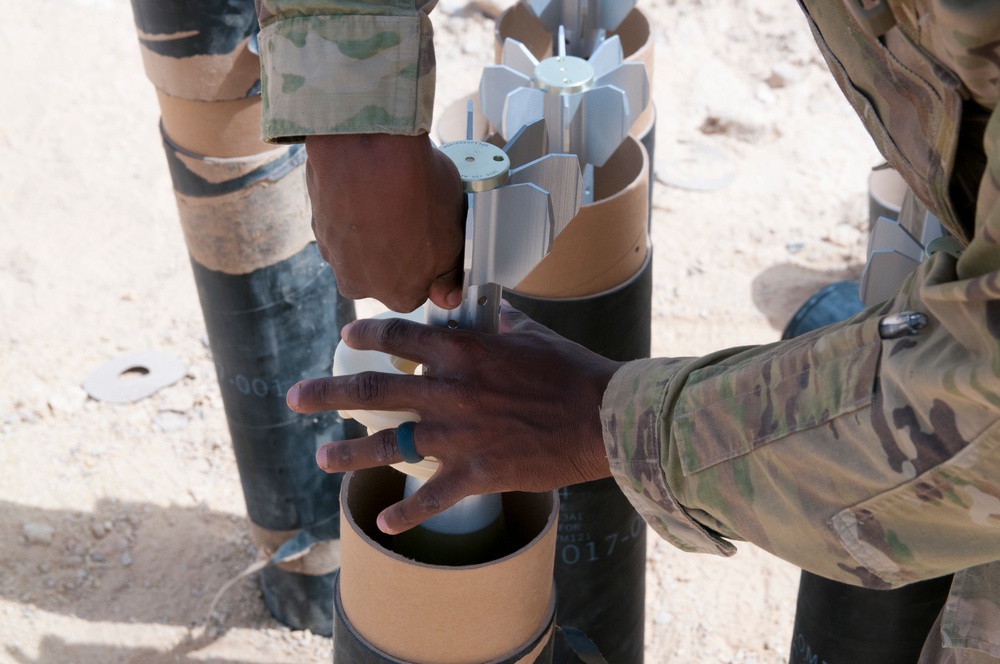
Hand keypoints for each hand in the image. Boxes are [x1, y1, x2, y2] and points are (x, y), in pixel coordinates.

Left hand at [286, 304, 620, 533]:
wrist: (603, 417)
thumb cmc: (571, 370)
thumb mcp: (530, 334)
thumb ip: (495, 322)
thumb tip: (479, 308)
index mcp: (462, 351)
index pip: (400, 338)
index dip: (367, 336)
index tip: (347, 338)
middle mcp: (450, 391)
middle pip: (373, 392)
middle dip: (327, 395)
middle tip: (295, 398)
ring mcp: (459, 435)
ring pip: (388, 446)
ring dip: (349, 454)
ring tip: (321, 458)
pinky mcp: (477, 473)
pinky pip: (431, 497)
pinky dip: (406, 513)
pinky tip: (384, 522)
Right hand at [305, 133, 464, 311]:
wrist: (365, 150)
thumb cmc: (416, 192)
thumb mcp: (454, 237)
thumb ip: (448, 273)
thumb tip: (447, 296)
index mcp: (400, 295)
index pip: (419, 288)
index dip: (429, 260)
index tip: (434, 238)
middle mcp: (360, 285)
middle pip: (386, 271)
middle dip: (397, 247)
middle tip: (412, 213)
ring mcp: (335, 256)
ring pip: (361, 248)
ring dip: (374, 228)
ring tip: (390, 196)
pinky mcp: (317, 227)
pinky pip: (342, 225)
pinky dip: (353, 211)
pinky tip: (367, 188)